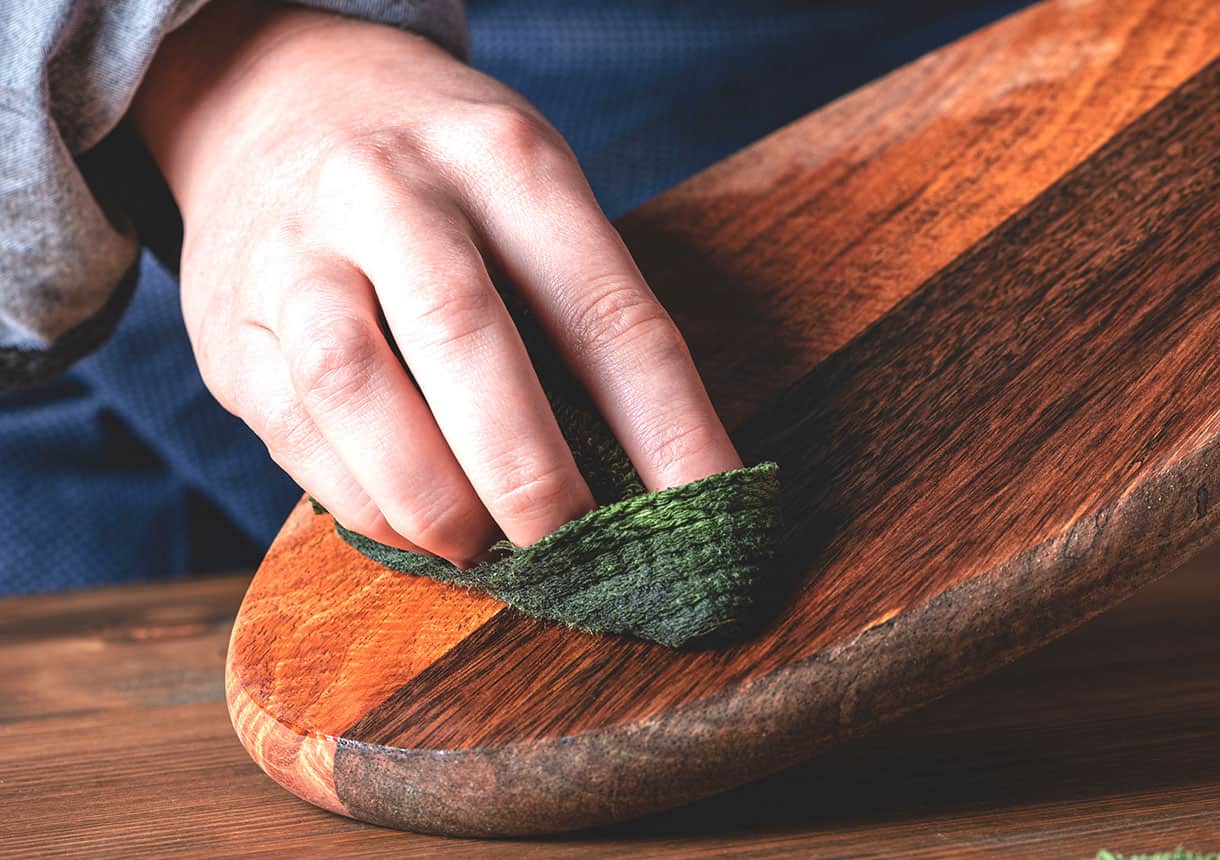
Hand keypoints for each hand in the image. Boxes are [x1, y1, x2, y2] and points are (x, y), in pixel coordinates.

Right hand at [131, 0, 741, 564]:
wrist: (271, 95)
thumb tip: (650, 475)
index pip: (607, 311)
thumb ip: (576, 307)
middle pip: (467, 337)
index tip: (712, 512)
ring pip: (354, 383)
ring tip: (481, 550)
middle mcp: (393, 190)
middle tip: (575, 550)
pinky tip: (411, 528)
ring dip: (431, 494)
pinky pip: (294, 427)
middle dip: (529, 470)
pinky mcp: (228, 322)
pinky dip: (362, 499)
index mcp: (506, 160)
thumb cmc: (440, 168)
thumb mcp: (527, 184)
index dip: (669, 429)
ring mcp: (297, 251)